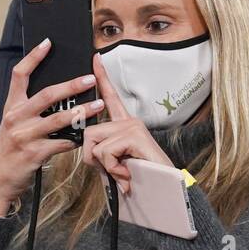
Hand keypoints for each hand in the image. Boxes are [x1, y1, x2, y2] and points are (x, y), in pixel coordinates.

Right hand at [0, 38, 100, 216]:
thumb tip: (55, 94)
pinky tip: (88, 135)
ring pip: (59, 119)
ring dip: (82, 111)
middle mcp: (16, 118)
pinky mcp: (34, 153)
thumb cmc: (9, 151)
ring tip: (98, 105)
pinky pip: (62, 142)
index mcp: (11, 107)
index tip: (48, 42)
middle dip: (71, 85)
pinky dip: (76, 138)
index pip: (19, 74)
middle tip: (90, 78)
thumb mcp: (12, 125)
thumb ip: (27, 110)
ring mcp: (25, 136)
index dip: (33, 57)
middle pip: (47, 94)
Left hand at [81, 52, 172, 194]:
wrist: (162, 193)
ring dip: (104, 165)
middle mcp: (129, 121)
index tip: (95, 57)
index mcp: (124, 125)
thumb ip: (99, 152)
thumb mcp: (113, 164)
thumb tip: (86, 147)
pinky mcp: (134, 135)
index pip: (110, 97)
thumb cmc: (139, 180)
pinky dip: (112, 169)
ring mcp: (133, 126)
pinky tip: (128, 174)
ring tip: (123, 173)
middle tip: (113, 170)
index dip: (102, 77)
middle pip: (89, 132)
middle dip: (93, 158)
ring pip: (95, 143)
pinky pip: (105, 151)